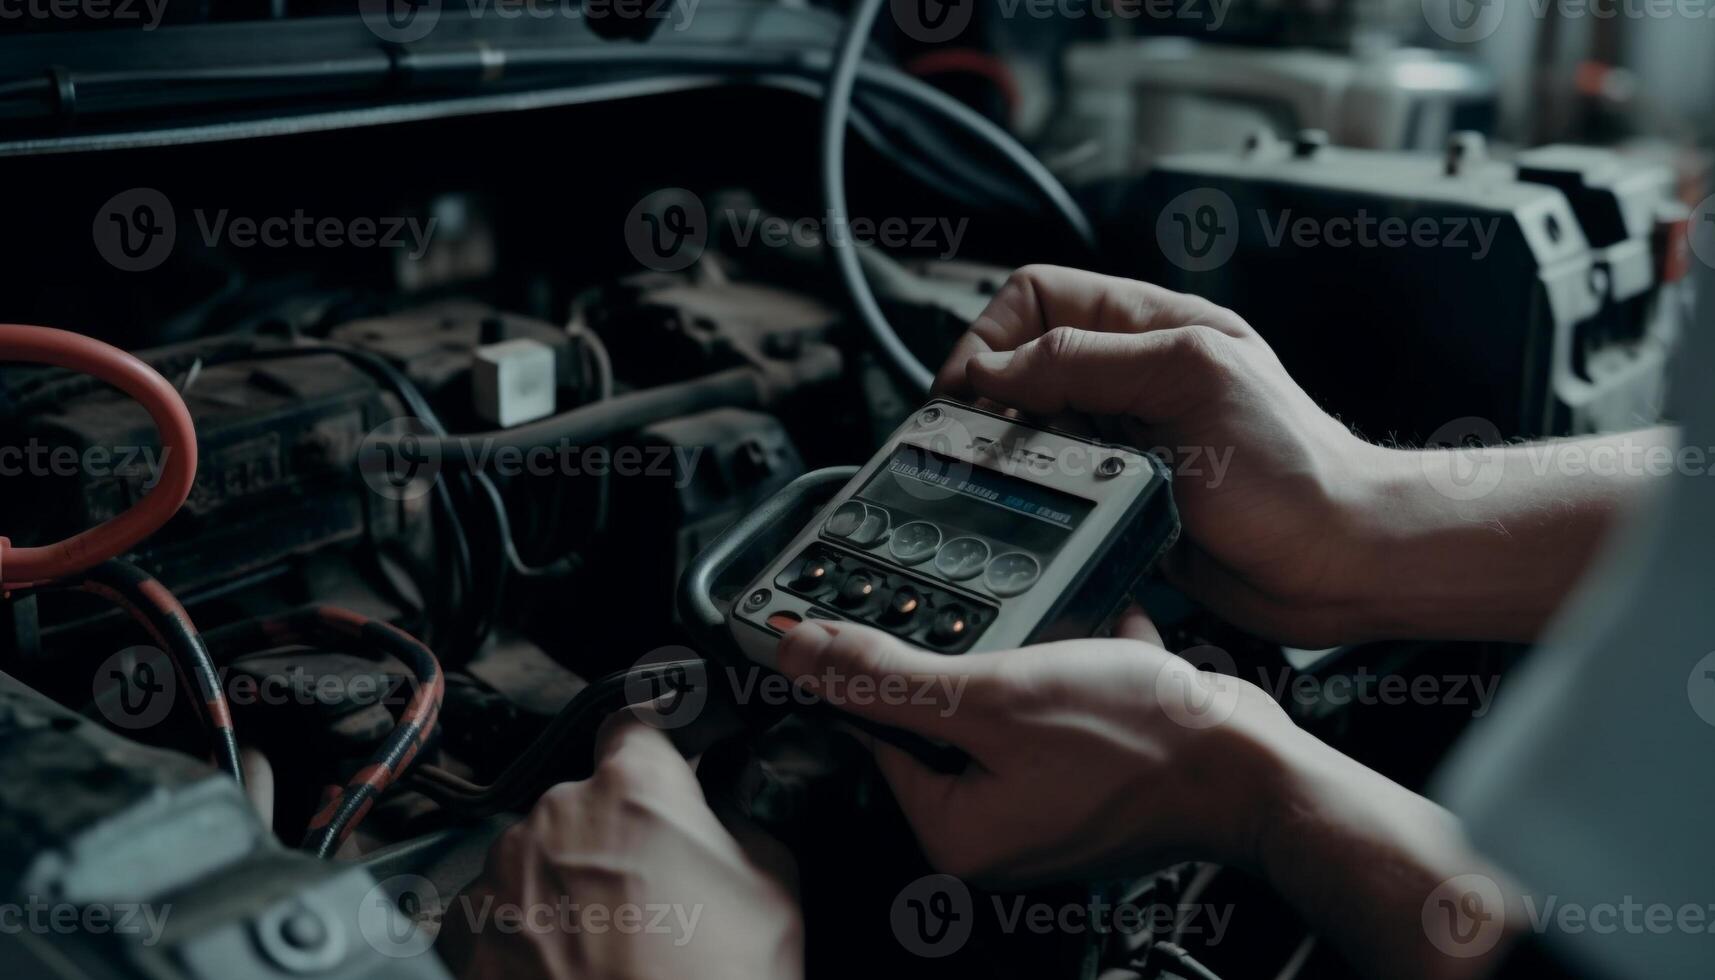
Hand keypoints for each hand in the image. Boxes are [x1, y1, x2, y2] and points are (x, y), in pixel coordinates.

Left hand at [438, 717, 802, 979]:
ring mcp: (502, 877)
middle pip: (588, 800)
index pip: (637, 722)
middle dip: (617, 835)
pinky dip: (530, 934)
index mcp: (635, 789)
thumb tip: (725, 809)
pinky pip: (501, 913)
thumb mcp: (774, 887)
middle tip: (657, 894)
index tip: (664, 759)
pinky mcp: (467, 937)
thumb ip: (741, 822)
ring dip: (570, 885)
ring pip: (540, 857)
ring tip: (616, 945)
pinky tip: (575, 968)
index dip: (656, 743)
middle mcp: (556, 816)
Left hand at [776, 615, 1519, 979]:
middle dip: (971, 655)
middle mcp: (995, 830)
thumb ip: (887, 675)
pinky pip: (1055, 707)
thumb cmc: (1139, 745)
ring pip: (1003, 703)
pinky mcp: (1088, 776)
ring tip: (1060, 635)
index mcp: (954, 832)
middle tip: (1003, 627)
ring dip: (1023, 653)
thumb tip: (799, 651)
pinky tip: (1097, 642)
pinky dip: (1068, 665)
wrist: (1256, 764)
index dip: (885, 666)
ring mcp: (1045, 804)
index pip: (878, 733)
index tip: (889, 610)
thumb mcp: (993, 696)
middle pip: (941, 716)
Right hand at [935, 265, 1393, 645]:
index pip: (1037, 297)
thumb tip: (994, 367)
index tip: (969, 393)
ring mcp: (1126, 440)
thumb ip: (1087, 361)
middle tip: (977, 444)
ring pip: (1031, 430)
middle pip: (1022, 364)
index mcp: (1151, 327)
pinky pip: (1055, 488)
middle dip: (990, 400)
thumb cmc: (1294, 472)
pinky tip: (1051, 515)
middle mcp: (1133, 378)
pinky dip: (1038, 500)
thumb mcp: (1187, 382)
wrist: (1339, 563)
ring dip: (1013, 454)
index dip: (991, 337)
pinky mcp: (1124, 499)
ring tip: (1018, 481)